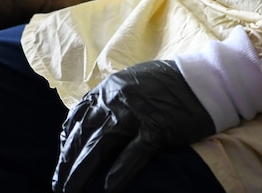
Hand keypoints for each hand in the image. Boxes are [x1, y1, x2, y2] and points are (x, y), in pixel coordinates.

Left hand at [52, 60, 214, 192]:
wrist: (203, 79)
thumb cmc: (168, 83)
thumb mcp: (132, 82)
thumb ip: (111, 98)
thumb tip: (94, 118)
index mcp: (108, 88)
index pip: (78, 116)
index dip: (67, 140)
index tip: (63, 158)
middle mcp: (116, 99)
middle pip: (83, 134)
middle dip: (67, 161)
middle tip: (58, 184)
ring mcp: (135, 114)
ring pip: (100, 145)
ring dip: (82, 171)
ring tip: (71, 190)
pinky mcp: (156, 129)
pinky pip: (133, 154)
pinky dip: (119, 173)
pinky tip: (108, 189)